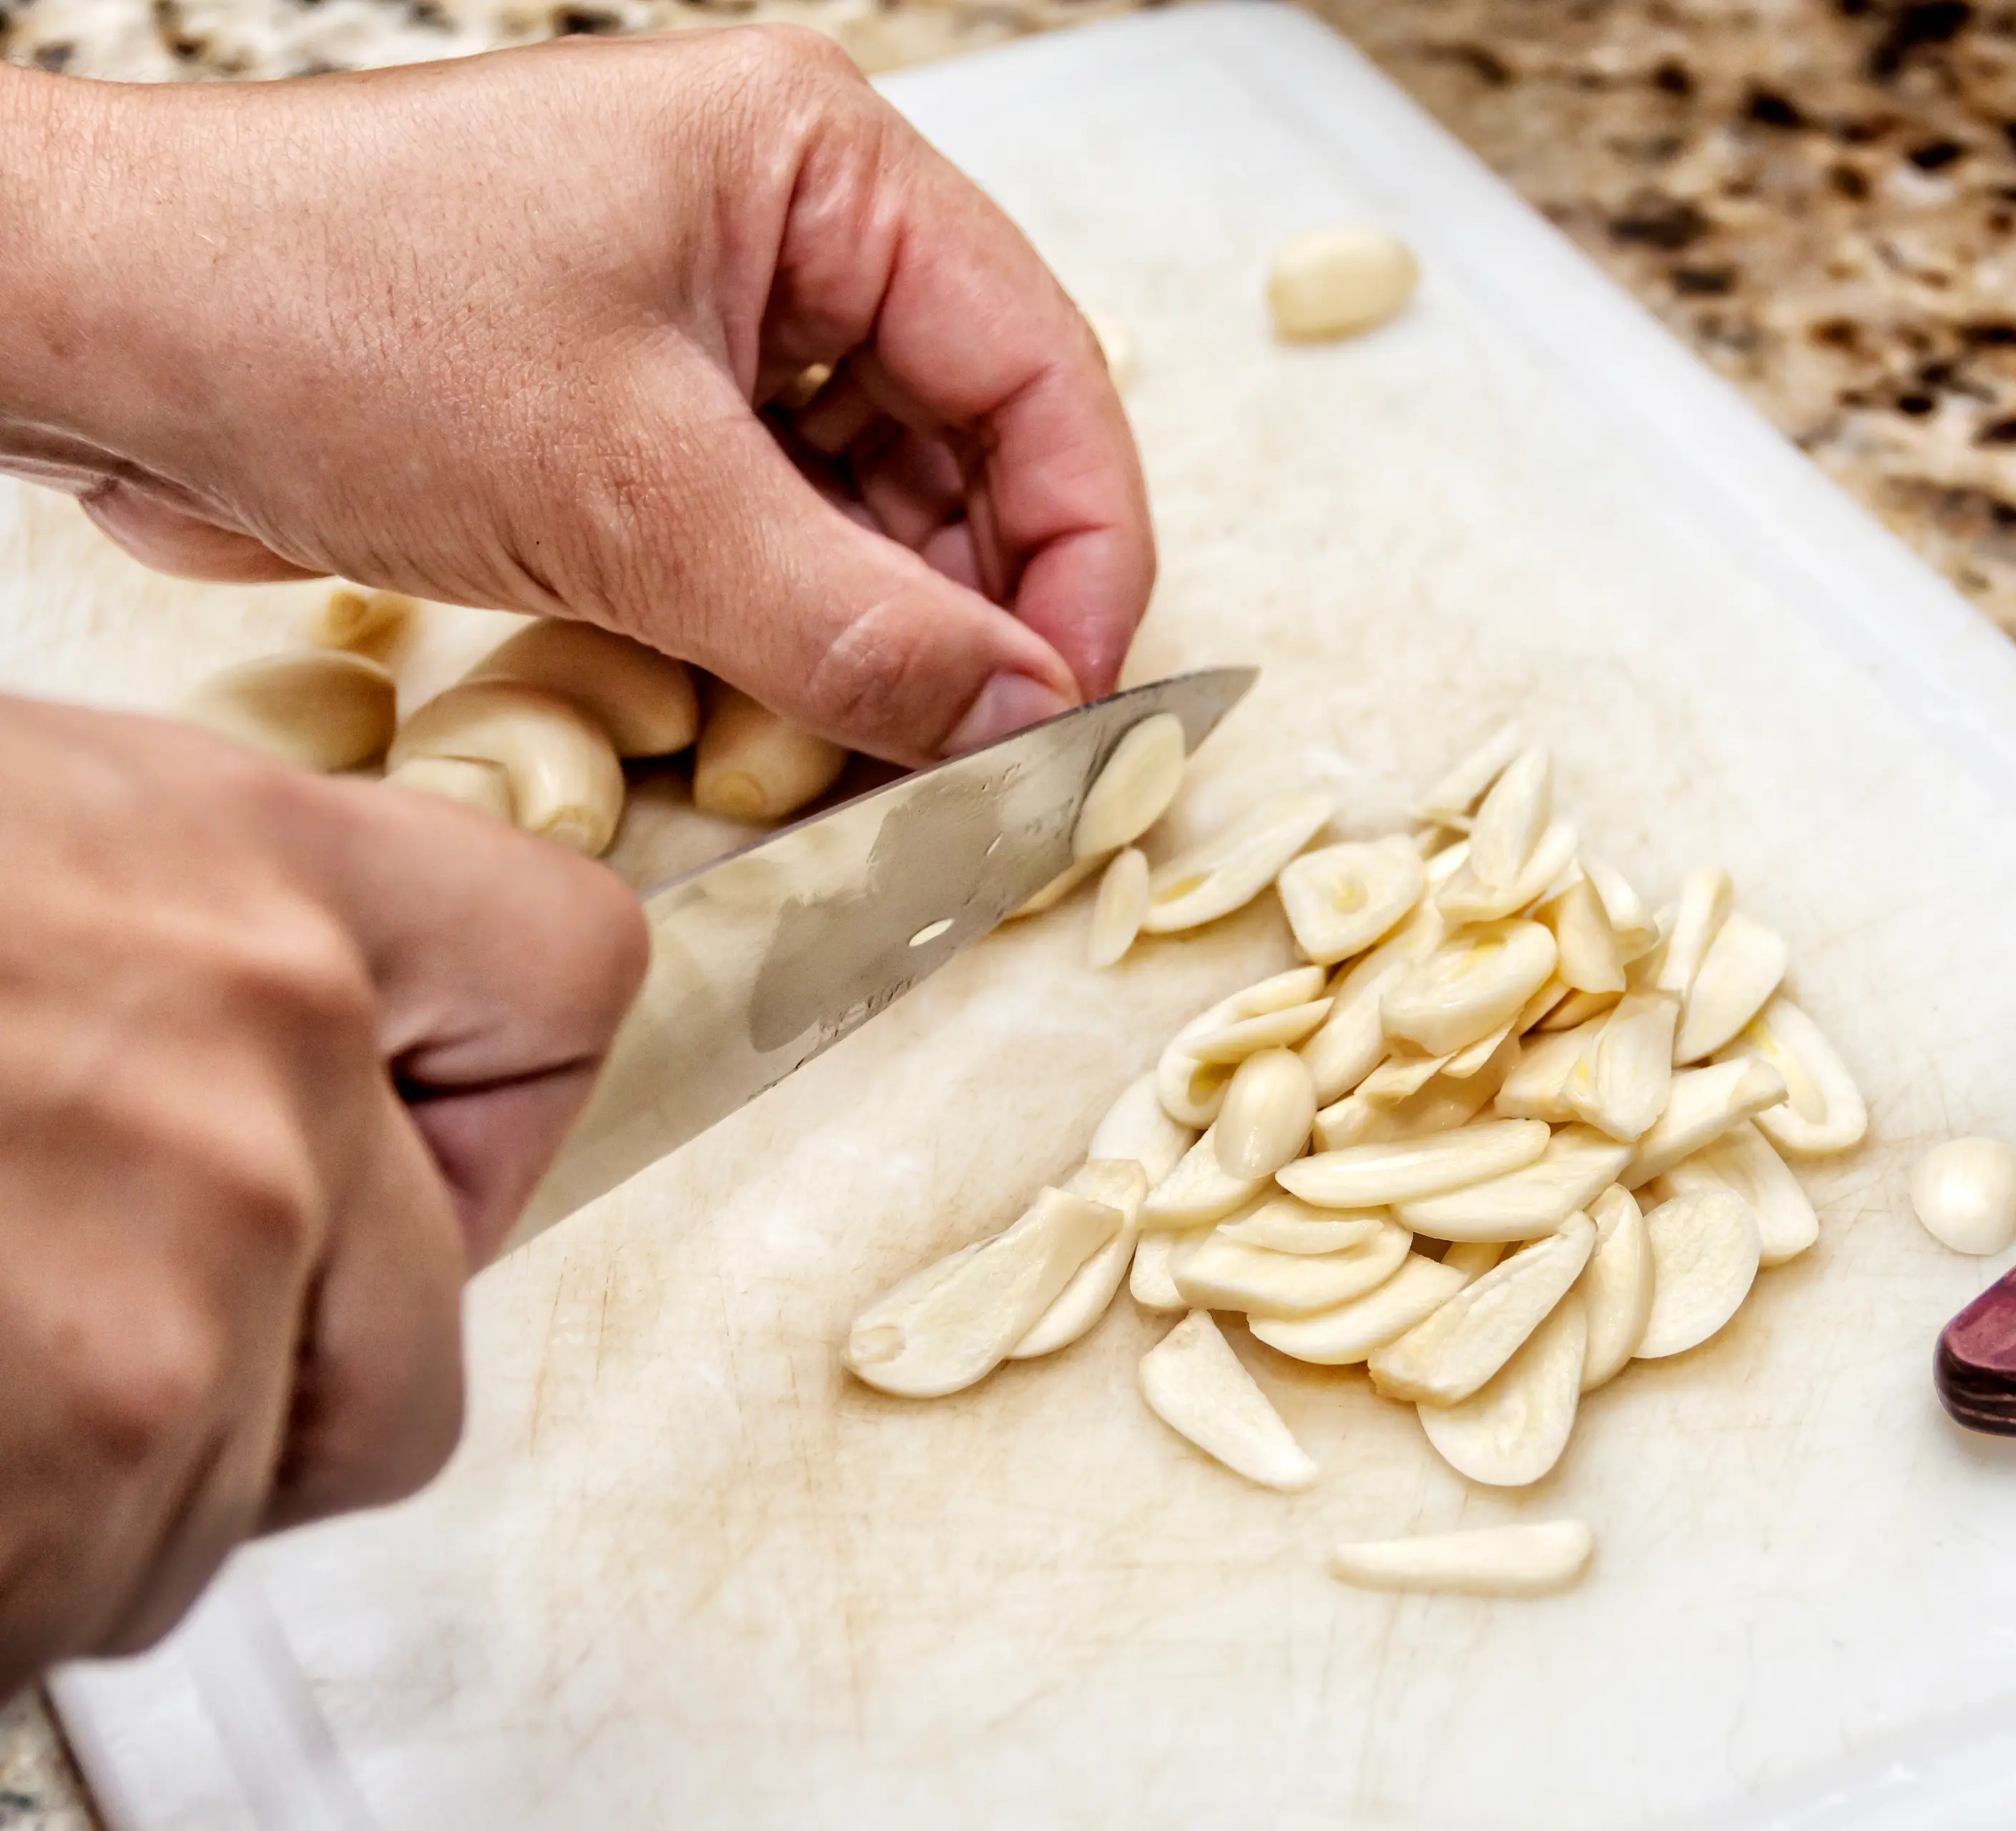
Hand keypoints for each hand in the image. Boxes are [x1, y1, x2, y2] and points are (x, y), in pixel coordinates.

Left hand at [0, 28, 1151, 765]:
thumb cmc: (323, 322)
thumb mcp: (629, 495)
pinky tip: (796, 722)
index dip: (1082, 552)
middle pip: (974, 446)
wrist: (87, 334)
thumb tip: (1022, 724)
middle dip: (984, 609)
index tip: (1079, 707)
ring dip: (889, 638)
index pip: (1039, 369)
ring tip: (887, 759)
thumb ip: (852, 624)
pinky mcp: (638, 415)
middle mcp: (786, 232)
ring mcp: (711, 325)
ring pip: (879, 509)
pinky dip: (797, 637)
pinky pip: (778, 539)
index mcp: (818, 167)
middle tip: (987, 761)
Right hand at [0, 697, 644, 1690]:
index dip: (490, 1111)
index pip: (562, 983)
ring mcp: (180, 1280)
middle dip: (267, 1397)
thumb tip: (247, 1075)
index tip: (417, 1166)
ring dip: (91, 1489)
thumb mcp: (7, 829)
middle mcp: (265, 1072)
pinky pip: (93, 1589)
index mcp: (256, 872)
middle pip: (415, 1349)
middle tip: (91, 1356)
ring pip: (228, 1498)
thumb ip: (170, 953)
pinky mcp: (76, 1456)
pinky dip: (3, 1563)